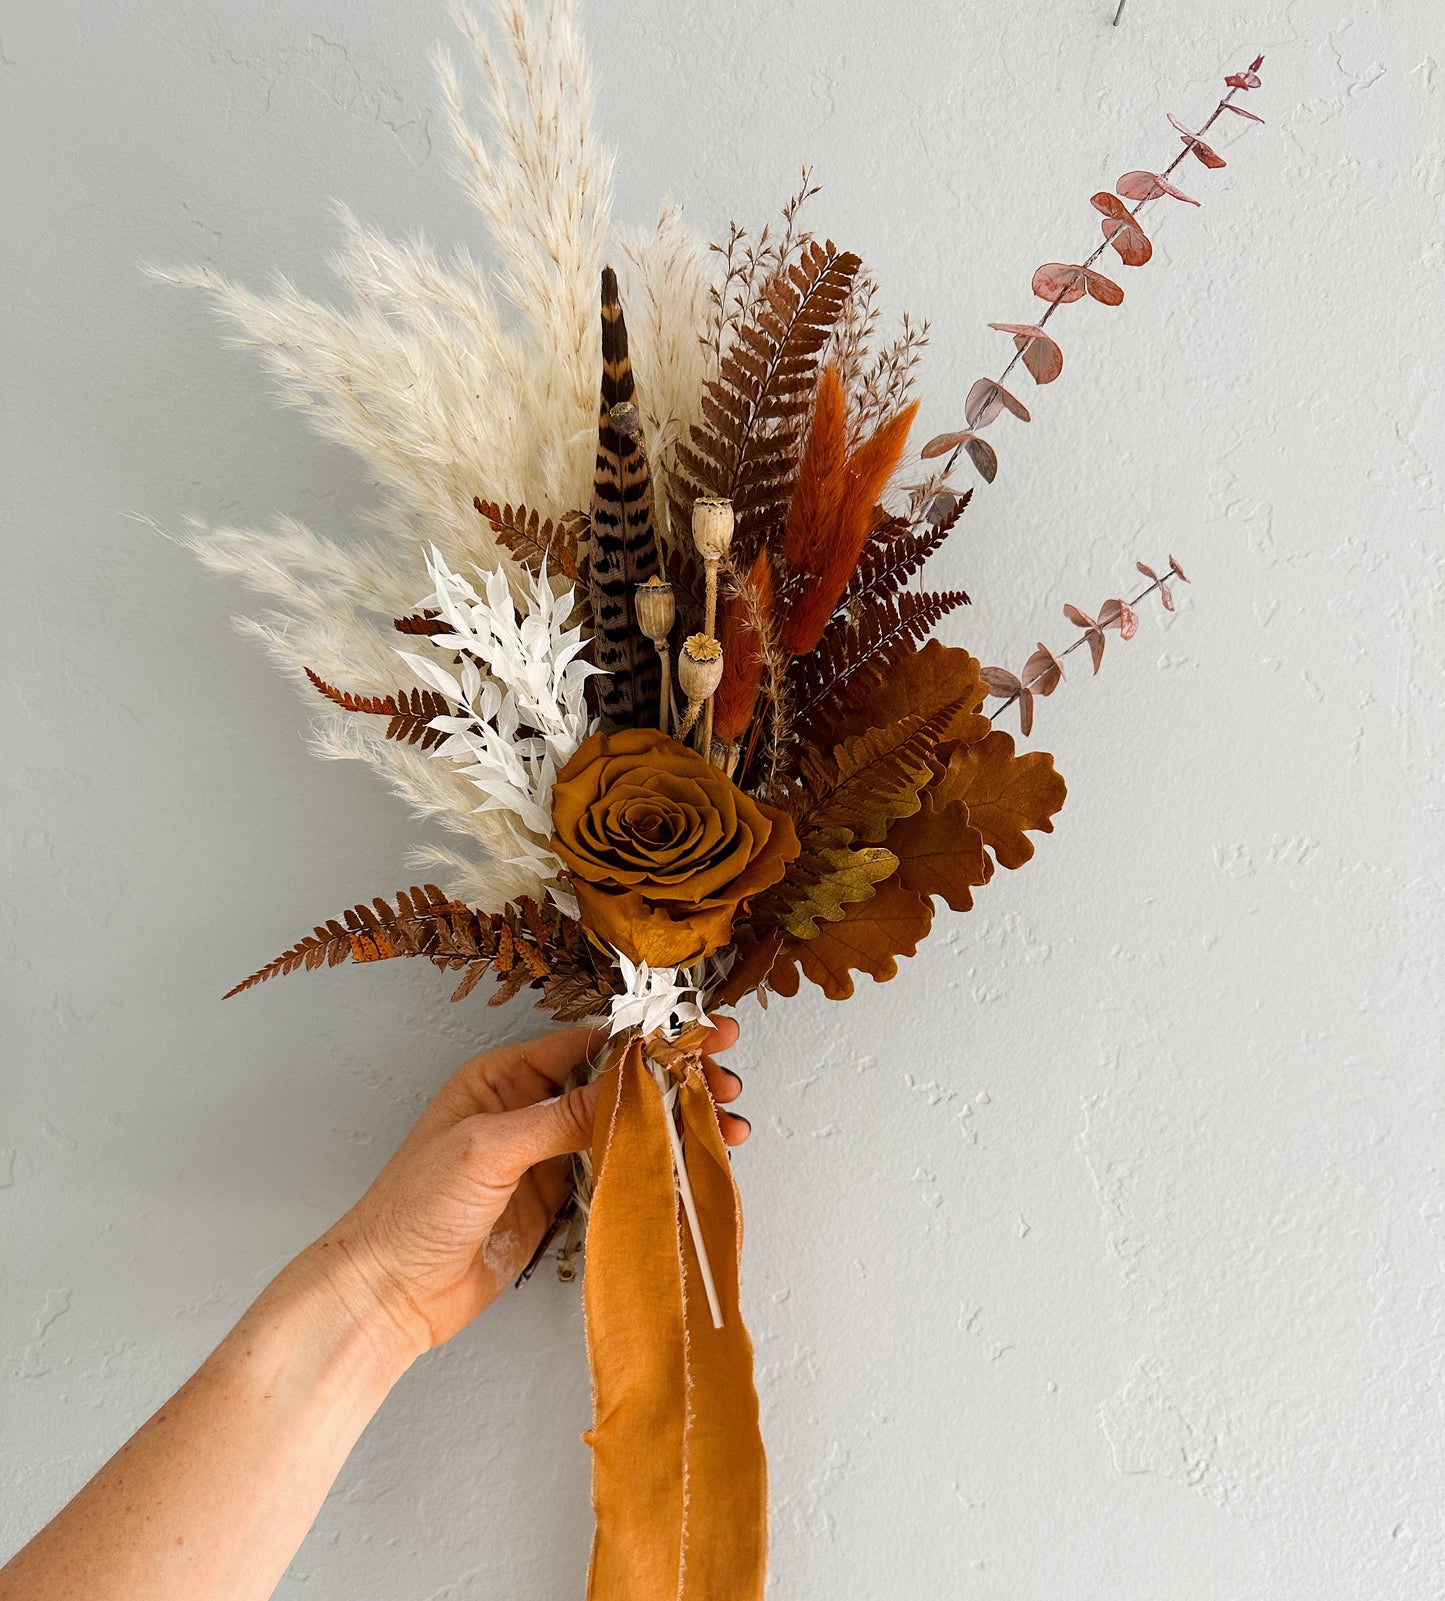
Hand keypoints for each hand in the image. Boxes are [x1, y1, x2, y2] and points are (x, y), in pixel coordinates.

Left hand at [311, 1018, 745, 1365]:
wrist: (390, 1292)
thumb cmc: (415, 1209)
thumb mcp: (488, 1148)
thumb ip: (560, 1117)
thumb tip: (626, 1088)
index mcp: (505, 1076)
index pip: (588, 1045)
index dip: (646, 1041)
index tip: (695, 1039)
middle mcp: (530, 1108)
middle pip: (617, 1084)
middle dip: (674, 1080)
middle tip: (724, 1079)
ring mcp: (546, 1156)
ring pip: (625, 1128)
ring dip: (674, 1125)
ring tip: (727, 1125)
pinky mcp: (558, 1202)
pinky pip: (616, 1175)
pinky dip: (657, 1168)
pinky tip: (692, 1163)